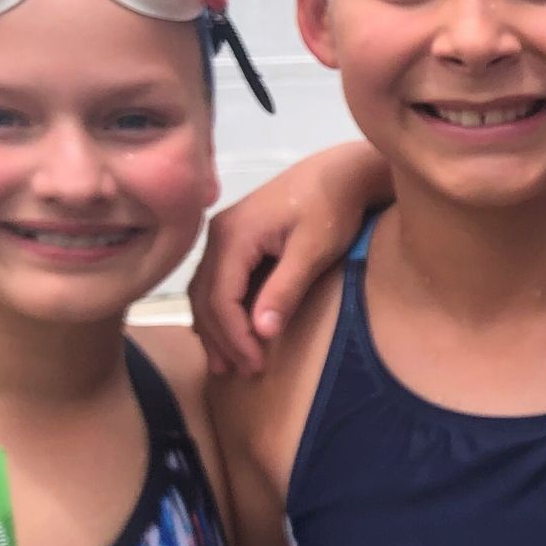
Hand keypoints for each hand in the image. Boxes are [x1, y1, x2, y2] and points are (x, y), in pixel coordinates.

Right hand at [187, 145, 383, 377]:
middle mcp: (218, 234)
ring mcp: (224, 235)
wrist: (340, 174)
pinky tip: (231, 334)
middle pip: (205, 297)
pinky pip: (217, 281)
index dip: (235, 336)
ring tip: (229, 364)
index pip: (220, 298)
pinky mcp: (235, 240)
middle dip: (222, 338)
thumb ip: (285, 290)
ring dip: (216, 329)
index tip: (255, 364)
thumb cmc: (332, 209)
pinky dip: (221, 311)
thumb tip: (260, 332)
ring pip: (206, 291)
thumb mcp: (313, 251)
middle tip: (242, 372)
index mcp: (233, 235)